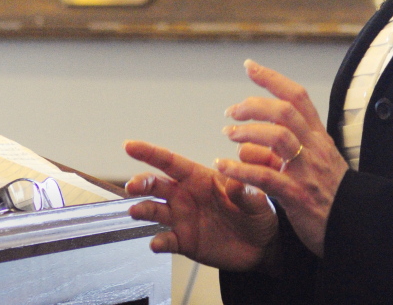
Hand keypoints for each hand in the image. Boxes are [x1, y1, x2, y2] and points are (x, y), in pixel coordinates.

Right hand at [124, 140, 278, 270]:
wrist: (262, 246)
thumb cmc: (257, 213)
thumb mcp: (256, 199)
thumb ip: (245, 191)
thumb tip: (236, 181)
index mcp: (200, 178)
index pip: (172, 162)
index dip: (150, 152)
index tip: (130, 145)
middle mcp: (187, 196)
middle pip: (158, 185)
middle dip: (142, 182)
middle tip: (132, 185)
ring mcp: (183, 219)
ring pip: (155, 211)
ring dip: (143, 210)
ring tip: (135, 211)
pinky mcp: (185, 242)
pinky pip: (167, 241)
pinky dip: (159, 242)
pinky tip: (156, 243)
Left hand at [215, 60, 348, 257]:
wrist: (355, 225)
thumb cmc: (328, 194)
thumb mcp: (311, 162)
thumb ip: (281, 150)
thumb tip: (247, 144)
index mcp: (317, 136)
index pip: (297, 96)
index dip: (272, 78)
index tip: (250, 66)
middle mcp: (313, 147)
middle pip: (284, 111)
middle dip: (254, 105)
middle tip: (231, 112)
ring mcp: (306, 170)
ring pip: (277, 137)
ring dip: (247, 132)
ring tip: (228, 134)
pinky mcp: (297, 195)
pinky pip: (266, 177)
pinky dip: (240, 170)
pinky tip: (223, 167)